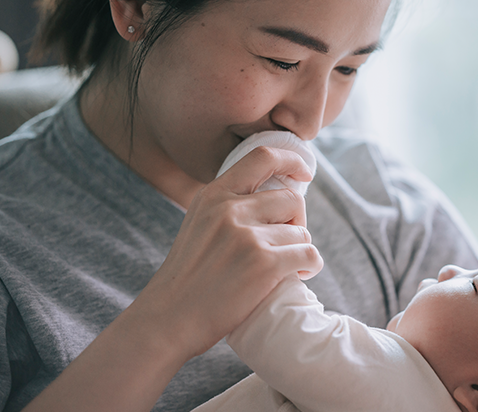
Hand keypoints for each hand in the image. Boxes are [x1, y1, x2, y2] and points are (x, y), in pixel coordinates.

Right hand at [131, 145, 322, 360]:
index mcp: (213, 195)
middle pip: (292, 199)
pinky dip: (310, 266)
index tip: (304, 171)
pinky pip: (309, 255)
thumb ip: (229, 207)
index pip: (262, 158)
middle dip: (296, 222)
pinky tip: (297, 275)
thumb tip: (273, 197)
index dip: (291, 160)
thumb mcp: (199, 224)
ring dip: (299, 251)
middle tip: (285, 245)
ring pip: (301, 232)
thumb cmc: (188, 278)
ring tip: (283, 268)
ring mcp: (247, 236)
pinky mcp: (264, 264)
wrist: (167, 320)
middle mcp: (230, 209)